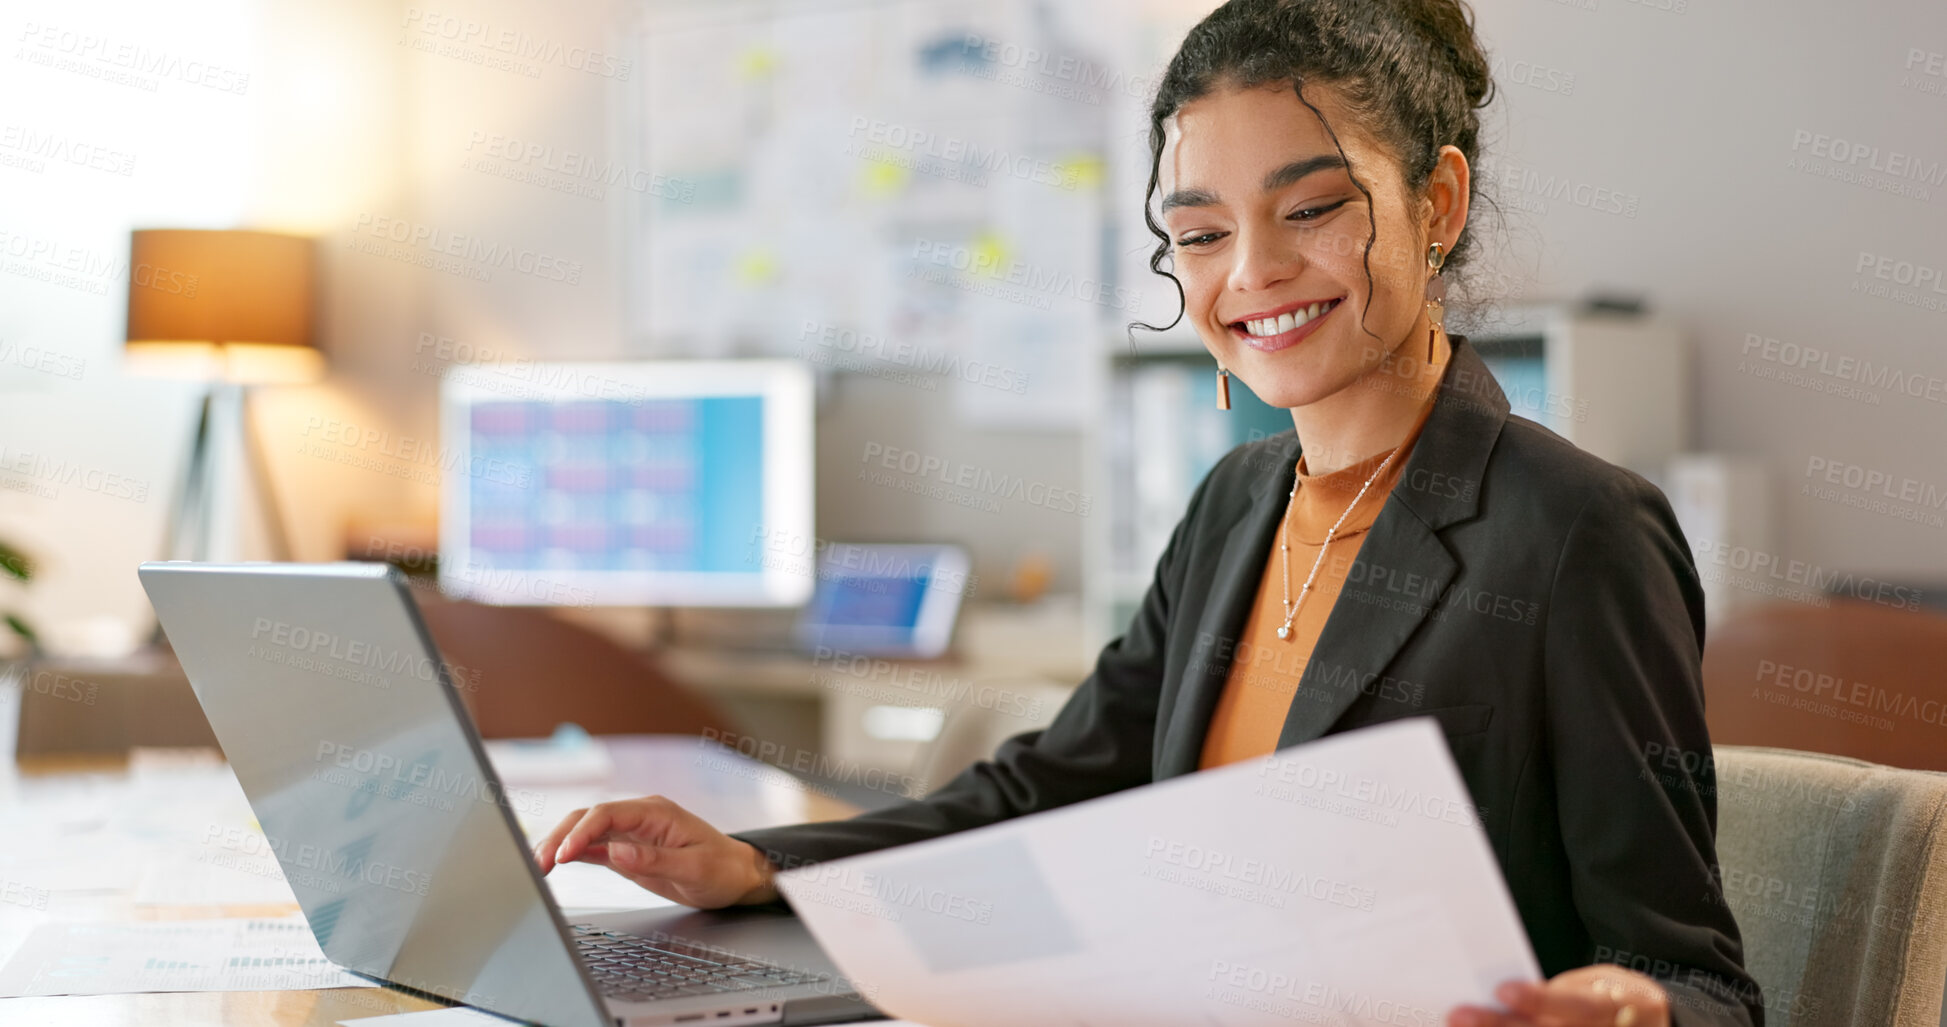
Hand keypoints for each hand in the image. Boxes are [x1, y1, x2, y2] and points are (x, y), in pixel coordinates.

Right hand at [533, 795, 781, 908]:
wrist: (737, 874)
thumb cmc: (721, 869)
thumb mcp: (693, 869)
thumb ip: (653, 860)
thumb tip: (615, 852)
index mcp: (655, 813)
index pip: (606, 814)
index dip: (580, 833)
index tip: (563, 856)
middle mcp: (639, 817)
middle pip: (587, 818)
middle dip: (559, 837)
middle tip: (539, 863)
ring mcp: (631, 833)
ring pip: (585, 832)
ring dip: (561, 845)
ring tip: (538, 865)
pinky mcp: (628, 850)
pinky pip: (594, 847)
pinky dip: (572, 854)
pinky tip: (554, 864)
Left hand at [1448, 965, 1670, 1026]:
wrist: (1652, 1024)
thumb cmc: (1611, 999)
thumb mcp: (1596, 986)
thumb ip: (1558, 997)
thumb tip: (1501, 995)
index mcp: (1612, 1007)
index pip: (1577, 1005)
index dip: (1540, 1000)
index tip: (1502, 989)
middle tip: (1460, 1014)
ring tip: (1461, 1026)